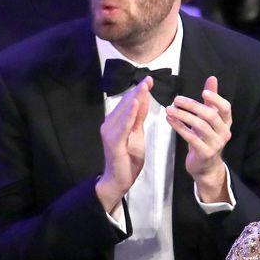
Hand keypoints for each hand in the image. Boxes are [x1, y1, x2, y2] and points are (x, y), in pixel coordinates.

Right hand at [95, 77, 151, 210]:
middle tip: (149, 79)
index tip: (149, 80)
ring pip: (124, 112)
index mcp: (116, 122)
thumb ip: (139, 119)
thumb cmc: (128, 160)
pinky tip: (135, 105)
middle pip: (126, 104)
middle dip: (138, 91)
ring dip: (134, 99)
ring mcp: (110, 133)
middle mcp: (110, 124)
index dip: (139, 91)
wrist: (119, 180)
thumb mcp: (137, 135)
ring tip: (144, 87)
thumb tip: (143, 101)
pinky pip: (122, 126)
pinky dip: (129, 115)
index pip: (129, 103)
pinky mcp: (113, 143)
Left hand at [166, 75, 231, 201]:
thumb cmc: (206, 138)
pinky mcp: (205, 153)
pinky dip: (179, 127)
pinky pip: (190, 137)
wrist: (205, 166)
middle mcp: (224, 133)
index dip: (216, 99)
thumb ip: (211, 99)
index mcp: (226, 123)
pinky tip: (170, 120)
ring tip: (169, 109)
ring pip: (199, 126)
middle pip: (210, 115)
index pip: (226, 108)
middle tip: (176, 99)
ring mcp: (215, 144)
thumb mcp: (210, 119)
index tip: (203, 92)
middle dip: (192, 105)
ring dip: (182, 116)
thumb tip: (212, 78)